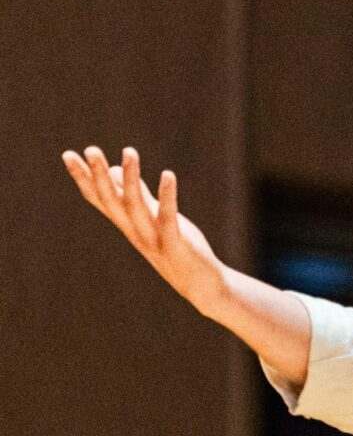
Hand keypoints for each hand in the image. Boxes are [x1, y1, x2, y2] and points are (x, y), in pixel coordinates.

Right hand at [61, 144, 227, 311]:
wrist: (202, 286)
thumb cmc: (176, 248)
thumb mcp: (153, 218)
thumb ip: (137, 195)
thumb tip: (115, 171)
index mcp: (127, 225)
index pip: (100, 199)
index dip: (83, 178)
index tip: (68, 154)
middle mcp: (134, 232)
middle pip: (111, 201)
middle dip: (98, 175)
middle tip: (90, 149)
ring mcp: (153, 239)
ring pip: (135, 207)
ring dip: (130, 179)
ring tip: (129, 151)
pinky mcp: (176, 245)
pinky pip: (168, 219)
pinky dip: (167, 196)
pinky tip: (167, 174)